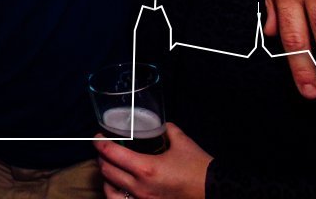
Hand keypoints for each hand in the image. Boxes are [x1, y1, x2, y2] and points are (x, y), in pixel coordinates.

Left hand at [95, 122, 209, 198]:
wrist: (218, 192)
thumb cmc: (200, 169)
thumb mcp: (182, 143)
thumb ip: (167, 130)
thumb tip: (160, 125)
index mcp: (145, 169)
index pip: (111, 154)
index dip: (100, 143)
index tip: (97, 137)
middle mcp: (140, 188)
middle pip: (107, 172)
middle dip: (101, 158)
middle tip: (104, 149)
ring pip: (110, 192)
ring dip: (106, 178)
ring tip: (109, 169)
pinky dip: (115, 194)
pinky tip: (118, 187)